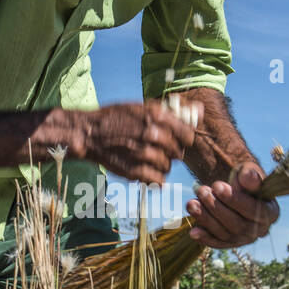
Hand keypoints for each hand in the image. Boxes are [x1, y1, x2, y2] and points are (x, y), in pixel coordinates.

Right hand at [74, 100, 198, 185]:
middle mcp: (153, 134)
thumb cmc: (116, 118)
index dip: (183, 139)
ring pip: (168, 167)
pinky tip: (145, 171)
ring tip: (147, 159)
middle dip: (170, 152)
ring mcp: (144, 154)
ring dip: (161, 166)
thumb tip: (200, 111)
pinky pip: (158, 181)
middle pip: (178, 153)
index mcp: (156, 116)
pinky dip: (154, 179)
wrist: (89, 133)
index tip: (175, 140)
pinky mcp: (135, 171)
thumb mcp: (142, 107)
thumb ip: (172, 111)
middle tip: (156, 149)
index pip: (188, 135)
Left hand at [186, 162, 278, 247]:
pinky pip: (218, 243)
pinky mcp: (230, 243)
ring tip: (191, 203)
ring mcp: (244, 239)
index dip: (234, 199)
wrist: (235, 190)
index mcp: (270, 212)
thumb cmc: (244, 180)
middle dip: (216, 207)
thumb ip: (250, 174)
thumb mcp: (249, 171)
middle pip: (237, 224)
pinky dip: (205, 238)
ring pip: (225, 233)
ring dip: (206, 219)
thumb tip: (247, 178)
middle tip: (201, 191)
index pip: (253, 209)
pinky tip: (192, 232)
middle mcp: (260, 230)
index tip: (217, 186)